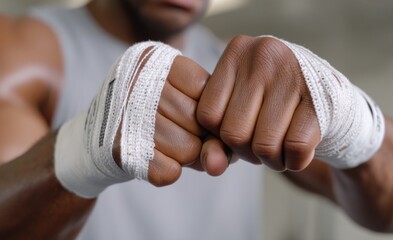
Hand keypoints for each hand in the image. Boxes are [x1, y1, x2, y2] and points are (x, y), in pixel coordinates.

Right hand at [55, 42, 231, 197]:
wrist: (93, 139)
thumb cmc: (147, 116)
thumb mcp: (177, 100)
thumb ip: (207, 120)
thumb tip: (225, 157)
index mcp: (153, 60)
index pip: (204, 89)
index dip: (207, 111)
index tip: (196, 116)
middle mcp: (136, 80)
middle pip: (198, 120)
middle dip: (199, 136)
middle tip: (183, 136)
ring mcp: (124, 114)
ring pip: (188, 148)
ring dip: (184, 156)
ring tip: (169, 147)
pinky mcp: (118, 148)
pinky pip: (168, 171)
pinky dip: (169, 171)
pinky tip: (156, 160)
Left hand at [197, 35, 320, 171]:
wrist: (332, 100)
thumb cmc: (276, 105)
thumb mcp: (241, 108)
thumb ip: (218, 136)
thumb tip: (213, 167)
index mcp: (237, 51)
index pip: (207, 115)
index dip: (221, 137)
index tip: (240, 133)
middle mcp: (264, 54)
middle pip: (233, 133)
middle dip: (247, 153)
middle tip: (261, 147)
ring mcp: (294, 73)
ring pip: (263, 145)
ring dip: (271, 161)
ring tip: (279, 150)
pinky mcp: (321, 98)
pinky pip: (295, 148)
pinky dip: (295, 162)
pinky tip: (298, 152)